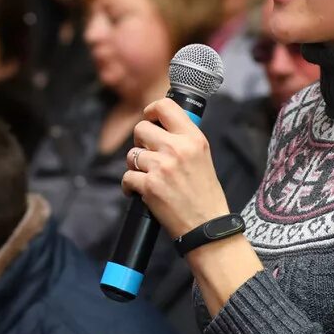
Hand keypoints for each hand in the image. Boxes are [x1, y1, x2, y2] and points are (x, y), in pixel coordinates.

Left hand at [121, 98, 230, 239]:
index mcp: (193, 138)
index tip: (149, 119)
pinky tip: (141, 192)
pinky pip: (127, 176)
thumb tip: (160, 125)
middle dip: (140, 142)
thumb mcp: (203, 156)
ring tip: (148, 177)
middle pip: (141, 128)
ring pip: (131, 154)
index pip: (165, 106)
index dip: (151, 111)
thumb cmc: (204, 194)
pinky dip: (130, 186)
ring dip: (135, 166)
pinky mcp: (149, 186)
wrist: (206, 226)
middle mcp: (177, 149)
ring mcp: (162, 167)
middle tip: (149, 155)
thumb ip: (183, 139)